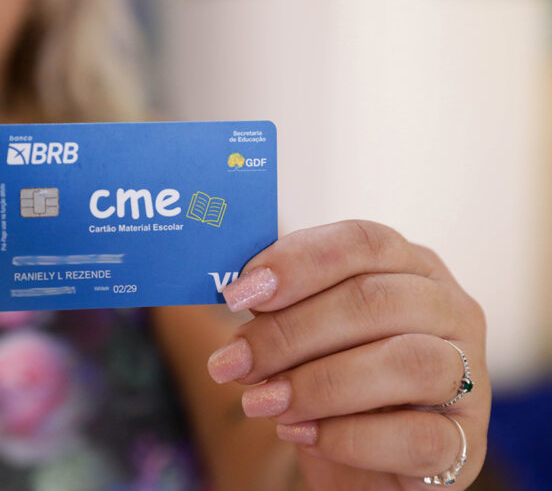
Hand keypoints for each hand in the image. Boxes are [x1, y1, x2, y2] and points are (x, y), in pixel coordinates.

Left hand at [206, 220, 489, 489]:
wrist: (361, 461)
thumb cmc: (330, 379)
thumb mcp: (303, 333)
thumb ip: (278, 306)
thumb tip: (236, 292)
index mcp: (410, 266)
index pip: (362, 241)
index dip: (296, 263)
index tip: (236, 295)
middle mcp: (450, 310)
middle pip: (375, 300)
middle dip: (290, 332)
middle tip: (233, 362)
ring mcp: (470, 375)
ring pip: (407, 363)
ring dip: (318, 384)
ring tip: (261, 403)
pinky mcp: (465, 442)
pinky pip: (416, 437)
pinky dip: (347, 437)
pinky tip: (300, 435)